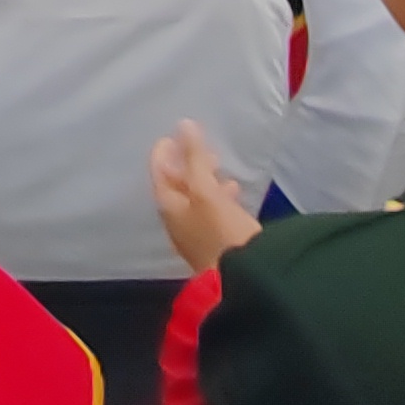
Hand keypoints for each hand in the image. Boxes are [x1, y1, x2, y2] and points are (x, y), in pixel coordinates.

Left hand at [151, 120, 261, 274]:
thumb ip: (195, 159)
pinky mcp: (215, 244)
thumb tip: (183, 125)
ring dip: (205, 180)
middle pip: (177, 186)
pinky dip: (218, 197)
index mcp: (168, 207)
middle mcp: (177, 221)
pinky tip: (234, 192)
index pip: (159, 173)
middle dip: (187, 165)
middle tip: (203, 148)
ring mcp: (195, 235)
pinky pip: (211, 212)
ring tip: (220, 167)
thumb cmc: (221, 230)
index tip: (174, 135)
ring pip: (195, 199)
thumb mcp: (207, 191)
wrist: (245, 279)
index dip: (165, 152)